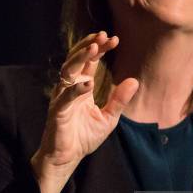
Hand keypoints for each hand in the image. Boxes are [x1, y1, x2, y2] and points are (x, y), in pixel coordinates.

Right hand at [31, 31, 138, 192]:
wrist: (68, 158)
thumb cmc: (85, 137)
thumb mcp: (109, 117)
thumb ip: (119, 99)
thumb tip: (134, 81)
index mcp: (82, 86)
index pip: (90, 61)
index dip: (100, 48)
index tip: (114, 39)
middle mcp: (70, 87)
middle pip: (77, 59)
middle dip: (89, 45)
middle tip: (103, 35)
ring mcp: (62, 97)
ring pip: (68, 70)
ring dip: (80, 58)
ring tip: (94, 48)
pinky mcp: (57, 111)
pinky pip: (65, 97)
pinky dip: (76, 89)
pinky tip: (88, 83)